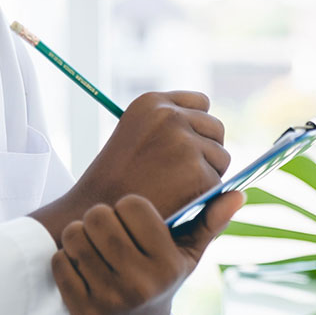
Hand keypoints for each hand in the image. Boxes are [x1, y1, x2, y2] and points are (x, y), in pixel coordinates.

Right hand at [31, 91, 229, 246]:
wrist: (95, 213)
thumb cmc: (115, 179)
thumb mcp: (135, 136)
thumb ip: (170, 126)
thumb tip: (213, 128)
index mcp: (151, 101)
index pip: (201, 102)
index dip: (196, 126)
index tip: (183, 145)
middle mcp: (169, 115)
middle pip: (215, 128)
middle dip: (206, 150)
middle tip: (179, 173)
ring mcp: (185, 143)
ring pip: (221, 157)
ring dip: (207, 174)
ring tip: (174, 188)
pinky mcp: (198, 172)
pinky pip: (218, 184)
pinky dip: (203, 197)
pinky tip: (175, 202)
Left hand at [51, 191, 243, 314]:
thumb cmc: (159, 277)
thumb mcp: (186, 254)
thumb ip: (208, 222)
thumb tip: (237, 194)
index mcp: (167, 265)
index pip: (132, 205)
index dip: (128, 206)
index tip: (132, 219)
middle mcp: (140, 284)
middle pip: (99, 216)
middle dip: (99, 217)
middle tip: (107, 229)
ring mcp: (109, 299)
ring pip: (75, 234)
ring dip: (79, 235)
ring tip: (93, 246)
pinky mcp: (81, 310)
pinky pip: (59, 261)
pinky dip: (65, 259)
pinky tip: (82, 268)